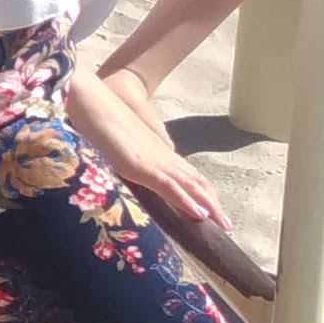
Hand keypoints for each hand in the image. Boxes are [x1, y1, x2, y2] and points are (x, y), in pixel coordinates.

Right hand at [65, 67, 222, 229]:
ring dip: (210, 207)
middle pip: (197, 182)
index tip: (213, 210)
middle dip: (213, 204)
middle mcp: (163, 156)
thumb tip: (132, 168)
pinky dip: (187, 202)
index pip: (188, 175)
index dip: (202, 193)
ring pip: (191, 187)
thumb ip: (130, 156)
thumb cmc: (102, 118)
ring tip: (224, 225)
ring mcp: (155, 161)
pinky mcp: (143, 166)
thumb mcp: (119, 144)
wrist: (97, 97)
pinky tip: (200, 215)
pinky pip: (170, 187)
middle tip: (226, 224)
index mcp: (158, 152)